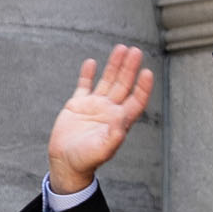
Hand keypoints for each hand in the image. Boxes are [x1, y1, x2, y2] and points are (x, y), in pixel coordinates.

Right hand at [44, 45, 154, 195]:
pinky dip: (87, 74)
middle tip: (135, 51)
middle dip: (129, 68)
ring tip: (120, 49)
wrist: (65, 162)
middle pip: (123, 85)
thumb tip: (122, 123)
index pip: (135, 100)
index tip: (147, 72)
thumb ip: (112, 137)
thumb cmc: (85, 160)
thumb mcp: (101, 150)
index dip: (142, 87)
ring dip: (114, 65)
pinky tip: (92, 62)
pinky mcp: (77, 105)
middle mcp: (109, 110)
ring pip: (107, 81)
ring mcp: (94, 106)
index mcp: (119, 121)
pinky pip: (84, 86)